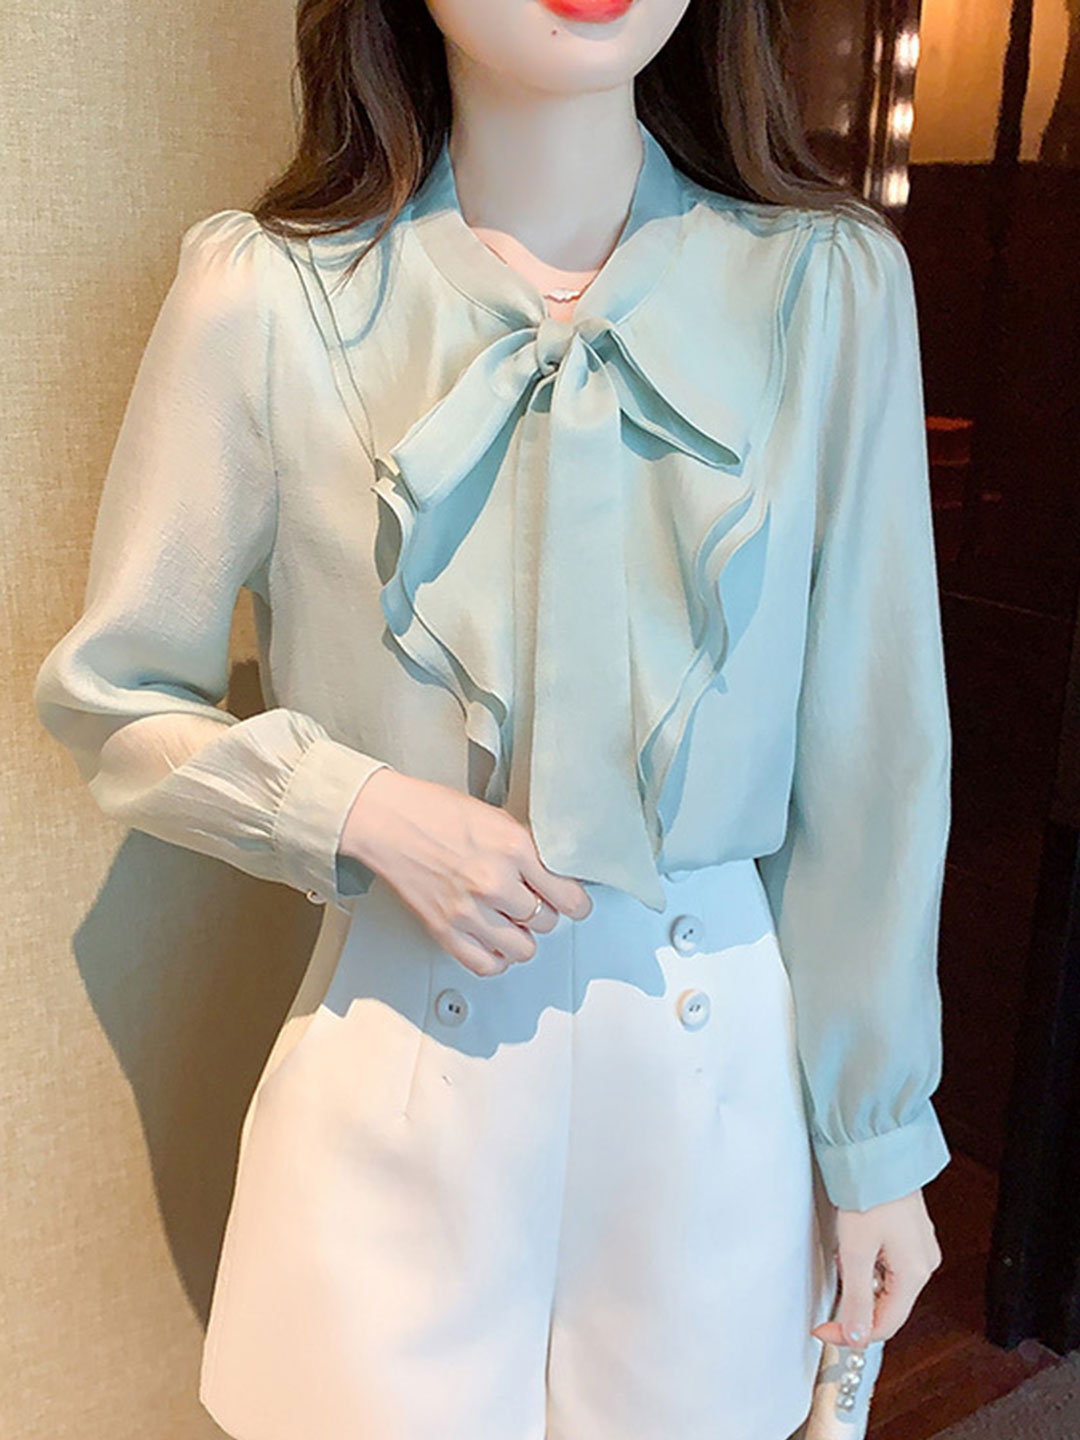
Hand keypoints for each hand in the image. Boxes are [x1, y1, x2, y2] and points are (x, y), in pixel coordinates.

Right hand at [340, 768, 593, 975]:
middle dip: (544, 913)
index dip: (576, 904)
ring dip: (522, 938)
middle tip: (532, 903)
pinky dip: (497, 959)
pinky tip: (494, 942)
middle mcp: (495, 881)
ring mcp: (469, 910)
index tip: (574, 904)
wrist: (387, 820)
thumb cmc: (434, 812)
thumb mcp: (496, 818)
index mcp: (514, 847)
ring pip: (522, 949)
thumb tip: (553, 874)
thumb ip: (526, 849)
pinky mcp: (445, 930)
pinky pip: (486, 964)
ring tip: (513, 923)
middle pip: (546, 922)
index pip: (568, 895)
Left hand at [811, 1188, 942, 1347]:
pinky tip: (854, 1243)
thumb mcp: (856, 1252)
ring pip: (887, 1285)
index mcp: (916, 1273)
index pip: (885, 1326)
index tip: (824, 1330)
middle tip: (830, 1288)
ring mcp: (919, 1248)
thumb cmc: (871, 1193)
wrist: (878, 1153)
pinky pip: (888, 1264)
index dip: (852, 1333)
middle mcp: (924, 1264)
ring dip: (860, 1281)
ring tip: (842, 1254)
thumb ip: (857, 1300)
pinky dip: (867, 1263)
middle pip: (887, 1306)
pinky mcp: (910, 1235)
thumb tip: (856, 1337)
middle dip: (856, 1304)